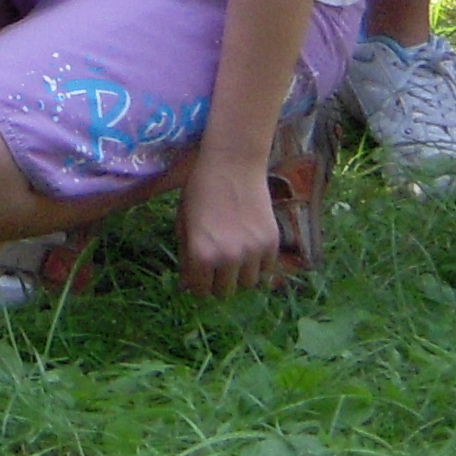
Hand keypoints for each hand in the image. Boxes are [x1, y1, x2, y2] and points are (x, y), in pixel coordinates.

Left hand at [177, 144, 288, 295]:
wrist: (233, 163)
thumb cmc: (200, 189)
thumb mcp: (184, 222)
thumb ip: (185, 256)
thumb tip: (186, 287)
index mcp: (201, 254)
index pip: (200, 291)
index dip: (197, 283)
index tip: (199, 273)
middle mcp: (228, 258)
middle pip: (224, 292)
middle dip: (218, 281)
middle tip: (217, 263)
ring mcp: (253, 252)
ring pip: (248, 284)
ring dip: (240, 274)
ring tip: (235, 253)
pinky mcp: (271, 243)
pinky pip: (266, 270)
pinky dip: (258, 263)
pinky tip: (250, 244)